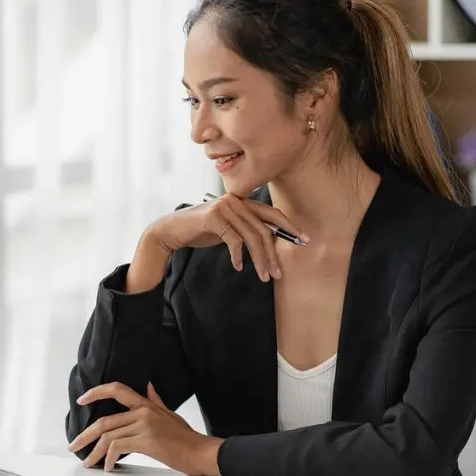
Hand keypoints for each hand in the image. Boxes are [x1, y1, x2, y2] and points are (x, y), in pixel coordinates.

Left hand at [67, 382, 223, 475]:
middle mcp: (143, 412)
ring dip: (94, 452)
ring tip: (88, 463)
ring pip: (108, 436)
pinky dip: (109, 459)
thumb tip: (148, 386)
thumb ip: (156, 400)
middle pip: (105, 421)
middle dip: (85, 435)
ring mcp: (144, 426)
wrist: (201, 452)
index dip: (96, 393)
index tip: (81, 400)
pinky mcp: (146, 441)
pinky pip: (117, 448)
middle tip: (74, 445)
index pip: (117, 390)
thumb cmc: (187, 437)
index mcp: (147, 405)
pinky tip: (108, 467)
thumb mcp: (170, 414)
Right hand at [145, 193, 305, 281]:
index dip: (289, 227)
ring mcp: (225, 206)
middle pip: (263, 228)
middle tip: (278, 273)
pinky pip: (234, 240)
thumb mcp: (229, 229)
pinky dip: (237, 256)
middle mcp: (236, 200)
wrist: (171, 230)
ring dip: (259, 260)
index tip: (304, 240)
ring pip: (251, 236)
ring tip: (262, 276)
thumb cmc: (201, 230)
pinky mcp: (213, 216)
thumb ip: (246, 230)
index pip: (271, 213)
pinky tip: (237, 266)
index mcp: (243, 201)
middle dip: (273, 253)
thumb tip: (269, 244)